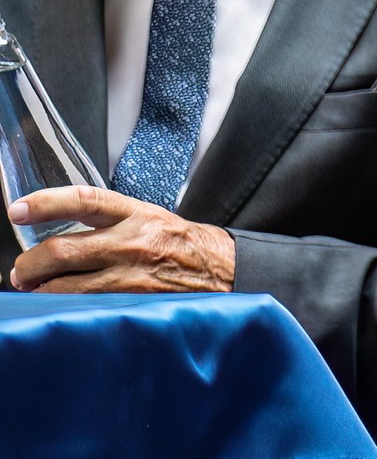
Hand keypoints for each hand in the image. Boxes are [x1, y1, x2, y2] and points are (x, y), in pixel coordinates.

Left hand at [9, 188, 235, 292]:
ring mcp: (130, 276)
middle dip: (29, 264)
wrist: (225, 272)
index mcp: (136, 214)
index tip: (17, 210)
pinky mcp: (132, 303)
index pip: (84, 200)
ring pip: (64, 286)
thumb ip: (110, 221)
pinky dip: (64, 307)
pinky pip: (83, 307)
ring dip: (41, 290)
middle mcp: (131, 242)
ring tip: (36, 290)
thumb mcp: (151, 218)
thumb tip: (63, 235)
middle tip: (21, 271)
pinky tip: (60, 306)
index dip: (45, 203)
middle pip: (61, 249)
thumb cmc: (183, 245)